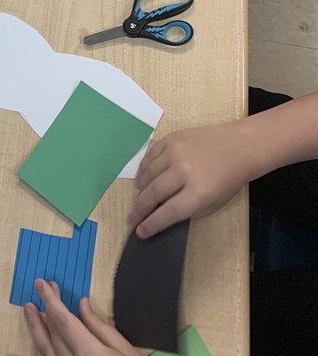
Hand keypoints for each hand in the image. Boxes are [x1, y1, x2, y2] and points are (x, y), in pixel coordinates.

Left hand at [24, 280, 135, 355]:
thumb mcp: (122, 348)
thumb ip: (99, 326)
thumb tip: (82, 304)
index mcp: (89, 353)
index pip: (63, 321)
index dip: (50, 300)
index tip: (41, 284)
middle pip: (54, 332)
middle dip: (47, 308)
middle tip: (40, 289)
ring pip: (44, 348)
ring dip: (36, 326)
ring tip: (30, 309)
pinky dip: (42, 345)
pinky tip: (40, 334)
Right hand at [128, 122, 253, 238]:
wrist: (238, 147)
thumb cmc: (227, 180)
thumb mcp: (213, 204)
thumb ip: (187, 211)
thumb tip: (162, 215)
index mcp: (198, 192)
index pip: (168, 212)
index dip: (151, 223)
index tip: (139, 231)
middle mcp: (184, 171)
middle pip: (153, 193)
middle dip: (139, 209)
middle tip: (131, 218)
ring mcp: (175, 152)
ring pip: (148, 173)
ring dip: (140, 188)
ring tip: (138, 198)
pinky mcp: (171, 138)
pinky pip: (150, 155)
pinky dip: (143, 169)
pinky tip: (142, 177)